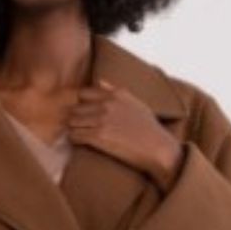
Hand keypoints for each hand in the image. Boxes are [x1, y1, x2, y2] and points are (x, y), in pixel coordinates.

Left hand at [65, 78, 182, 190]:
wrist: (157, 148)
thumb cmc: (149, 128)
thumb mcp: (135, 103)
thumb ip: (115, 91)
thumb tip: (100, 81)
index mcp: (116, 94)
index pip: (83, 93)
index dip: (81, 105)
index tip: (83, 115)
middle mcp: (107, 104)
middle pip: (76, 108)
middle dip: (75, 118)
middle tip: (78, 128)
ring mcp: (102, 120)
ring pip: (73, 122)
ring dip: (73, 129)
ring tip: (79, 135)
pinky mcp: (99, 136)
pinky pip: (75, 135)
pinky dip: (74, 140)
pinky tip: (80, 143)